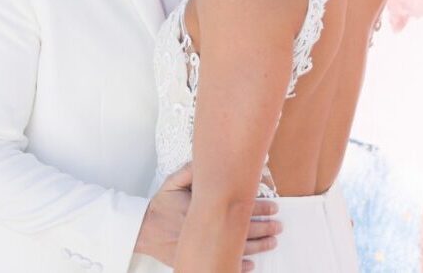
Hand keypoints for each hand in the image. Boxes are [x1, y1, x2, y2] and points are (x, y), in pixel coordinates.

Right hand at [134, 163, 280, 271]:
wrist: (143, 230)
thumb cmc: (161, 205)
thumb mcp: (173, 182)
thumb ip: (191, 171)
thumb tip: (208, 160)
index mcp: (203, 208)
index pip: (238, 207)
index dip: (258, 206)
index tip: (274, 205)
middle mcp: (206, 229)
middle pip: (242, 229)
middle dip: (264, 226)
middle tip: (279, 224)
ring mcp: (202, 247)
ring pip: (237, 248)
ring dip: (258, 245)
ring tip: (273, 241)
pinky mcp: (197, 260)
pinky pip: (222, 266)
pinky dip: (238, 267)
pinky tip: (251, 266)